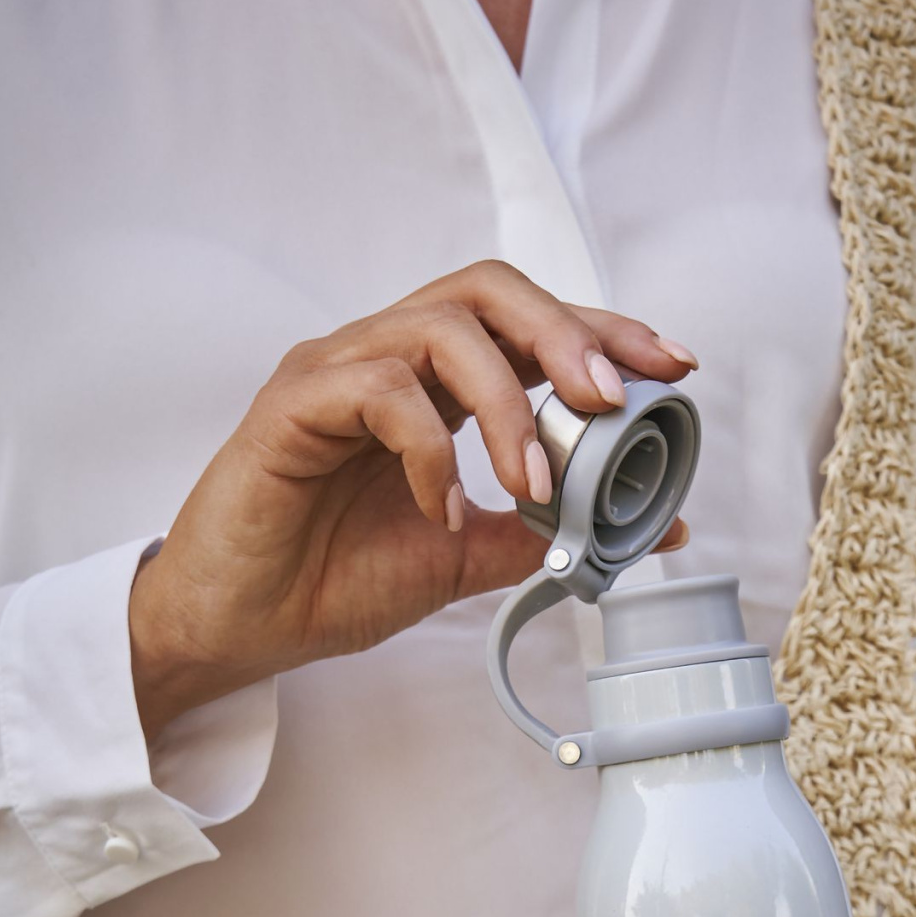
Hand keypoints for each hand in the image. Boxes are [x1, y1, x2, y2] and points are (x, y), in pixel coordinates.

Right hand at [126, 259, 698, 741]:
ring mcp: (336, 371)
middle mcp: (386, 357)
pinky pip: (380, 391)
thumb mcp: (469, 558)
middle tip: (611, 399)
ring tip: (533, 487)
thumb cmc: (334, 580)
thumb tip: (652, 523)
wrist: (243, 626)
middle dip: (565, 335)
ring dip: (508, 407)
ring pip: (440, 329)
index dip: (602, 330)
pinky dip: (432, 451)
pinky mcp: (293, 403)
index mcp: (432, 384)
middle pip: (488, 290)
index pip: (526, 323)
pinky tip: (443, 510)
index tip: (672, 364)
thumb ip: (548, 533)